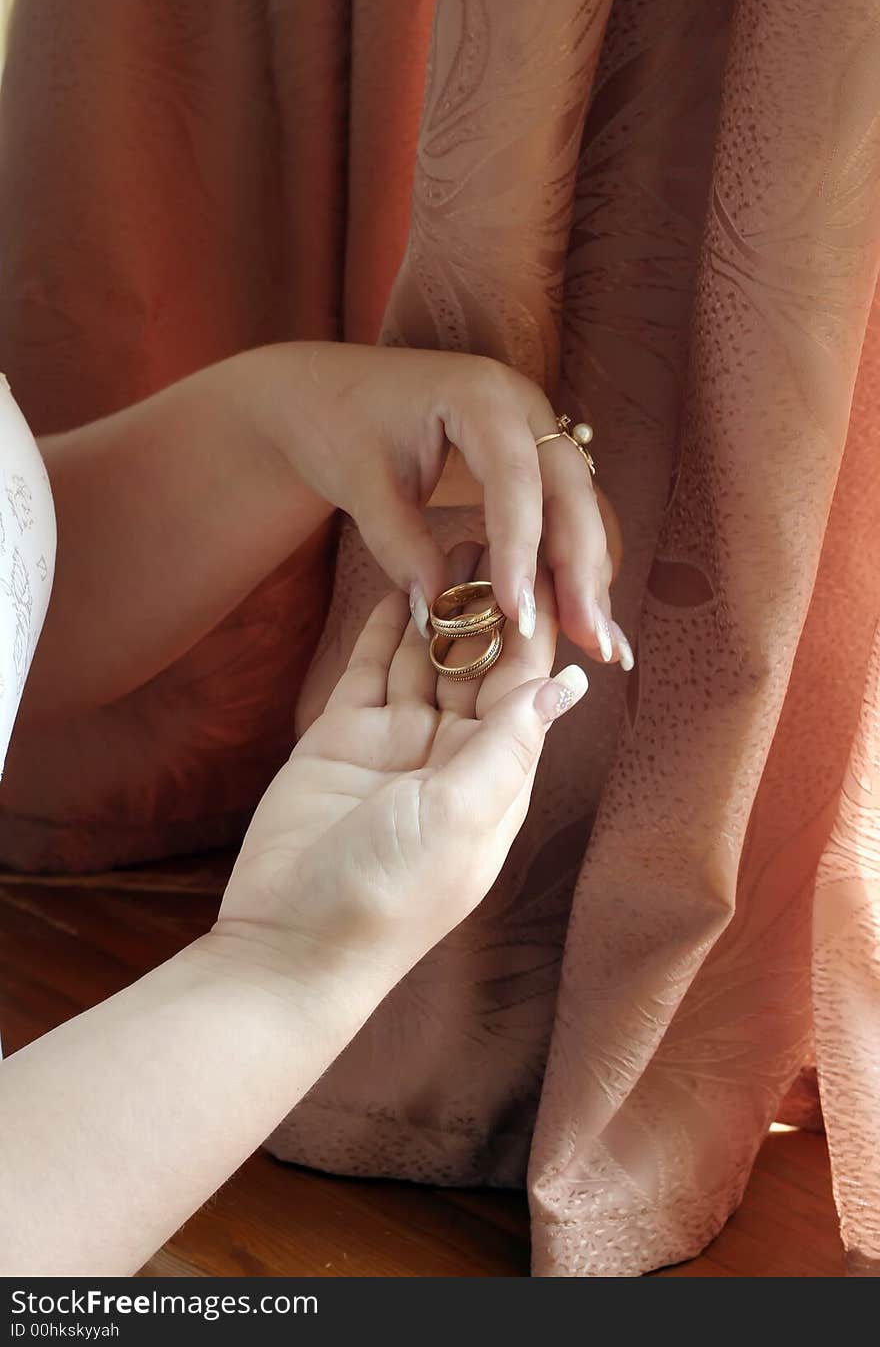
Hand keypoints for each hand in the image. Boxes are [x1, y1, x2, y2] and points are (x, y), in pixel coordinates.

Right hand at [212, 546, 586, 988]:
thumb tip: (569, 683)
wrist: (288, 945)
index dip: (532, 628)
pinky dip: (385, 630)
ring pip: (425, 660)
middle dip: (485, 606)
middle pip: (475, 665)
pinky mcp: (341, 739)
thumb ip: (510, 742)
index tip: (542, 566)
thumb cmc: (388, 895)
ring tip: (449, 540)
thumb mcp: (461, 817)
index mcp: (494, 778)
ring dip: (439, 608)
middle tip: (490, 532)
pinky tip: (400, 585)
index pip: (522, 687)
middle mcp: (450, 756)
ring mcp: (394, 745)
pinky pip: (371, 671)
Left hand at [238, 342, 629, 667]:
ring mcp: (533, 429)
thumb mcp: (361, 487)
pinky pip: (561, 510)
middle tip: (591, 639)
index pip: (515, 478)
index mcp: (478, 396)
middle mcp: (521, 406)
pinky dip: (571, 561)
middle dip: (581, 568)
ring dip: (588, 573)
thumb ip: (400, 547)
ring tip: (600, 642)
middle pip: (569, 490)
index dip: (521, 550)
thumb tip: (440, 616)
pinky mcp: (531, 457)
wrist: (324, 388)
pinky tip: (581, 614)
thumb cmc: (338, 426)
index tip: (519, 613)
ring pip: (577, 504)